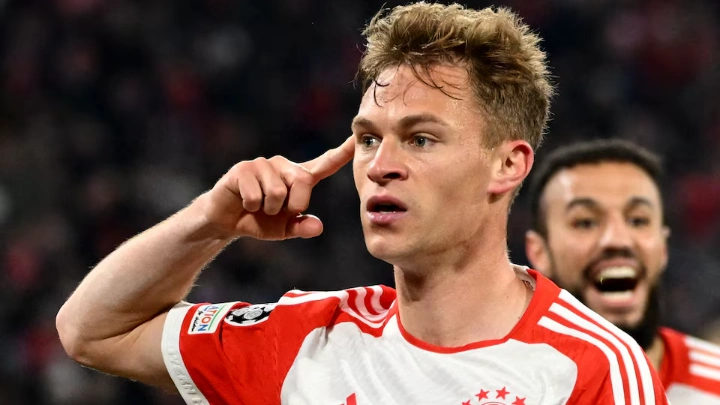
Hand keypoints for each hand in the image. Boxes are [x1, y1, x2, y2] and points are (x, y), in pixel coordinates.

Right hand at [202, 136, 354, 239]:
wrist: (226, 220)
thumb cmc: (259, 221)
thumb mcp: (284, 230)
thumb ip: (302, 227)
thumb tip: (318, 227)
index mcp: (299, 177)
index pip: (325, 164)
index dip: (342, 152)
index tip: (357, 137)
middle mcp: (284, 166)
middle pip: (303, 183)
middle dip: (292, 205)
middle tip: (275, 211)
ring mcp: (263, 164)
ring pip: (277, 192)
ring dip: (267, 208)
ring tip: (258, 205)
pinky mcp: (243, 168)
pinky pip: (255, 195)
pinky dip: (251, 206)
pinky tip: (244, 202)